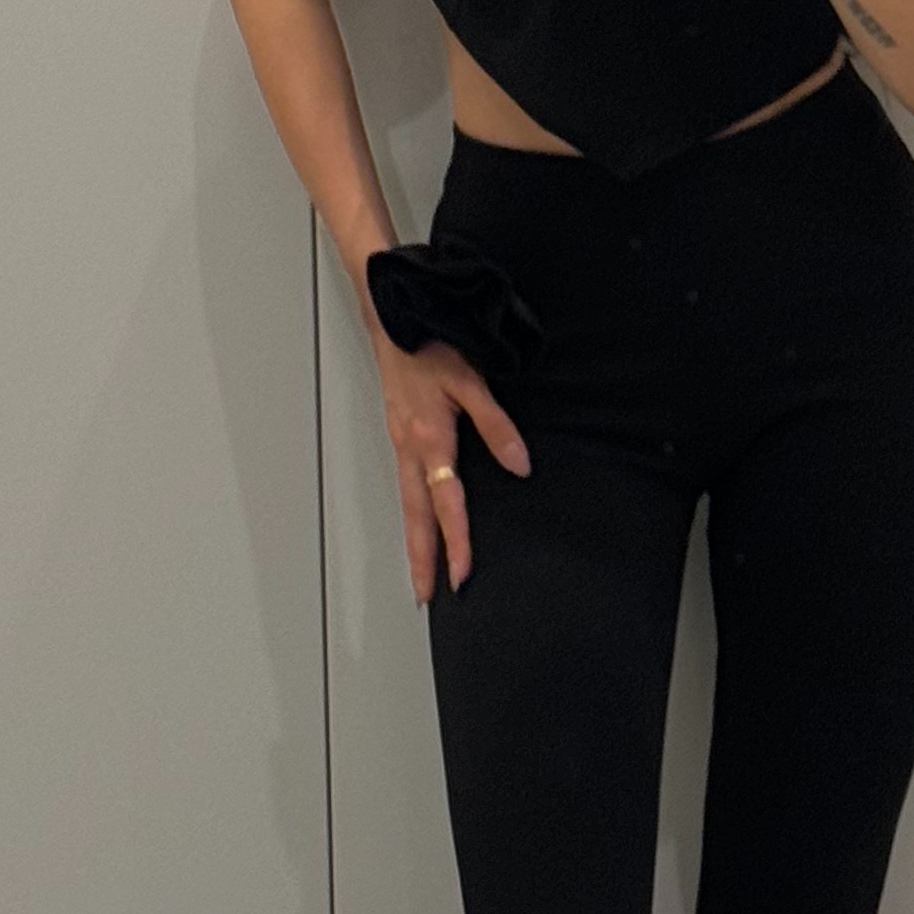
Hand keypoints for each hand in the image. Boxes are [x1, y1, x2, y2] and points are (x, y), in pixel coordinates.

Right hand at [374, 326, 528, 601]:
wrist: (392, 318)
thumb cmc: (430, 346)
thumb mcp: (470, 381)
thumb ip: (496, 425)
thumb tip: (520, 465)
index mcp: (430, 439)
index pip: (447, 503)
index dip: (456, 541)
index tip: (463, 573)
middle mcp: (410, 449)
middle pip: (416, 517)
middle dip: (422, 558)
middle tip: (426, 596)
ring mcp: (400, 445)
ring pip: (407, 505)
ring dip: (414, 542)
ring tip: (420, 576)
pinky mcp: (398, 438)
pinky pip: (405, 487)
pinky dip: (411, 515)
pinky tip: (418, 526)